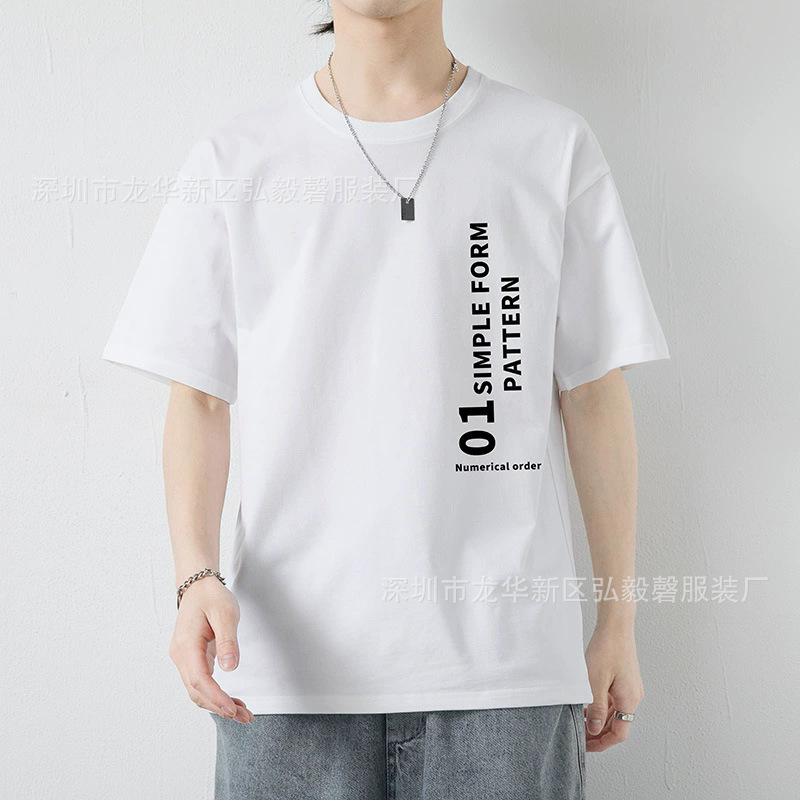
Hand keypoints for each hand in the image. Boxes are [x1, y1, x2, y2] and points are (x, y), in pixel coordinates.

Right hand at [168, 577, 252, 722]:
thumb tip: (230, 668)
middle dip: (220, 707)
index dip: (216, 697)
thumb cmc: (211, 597)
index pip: (199, 679)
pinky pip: (201, 682)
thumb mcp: (225, 613)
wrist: (197, 586)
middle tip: (246, 717)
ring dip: (218, 704)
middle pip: (197, 691)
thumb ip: (228, 640)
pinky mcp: (191, 659)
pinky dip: (216, 694)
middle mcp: (180, 655)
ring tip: (243, 713)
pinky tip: (232, 701)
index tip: (232, 711)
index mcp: (186, 644)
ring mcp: (184, 659)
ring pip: (198, 690)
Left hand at [583, 620, 642, 751]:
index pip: (619, 733)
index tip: (586, 746)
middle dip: (599, 733)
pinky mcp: (624, 679)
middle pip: (617, 725)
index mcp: (629, 700)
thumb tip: (594, 729)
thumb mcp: (596, 681)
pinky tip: (586, 703)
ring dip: (599, 719)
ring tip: (580, 719)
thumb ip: (596, 708)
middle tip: (580, 736)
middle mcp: (633, 696)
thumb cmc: (607, 648)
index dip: (602, 743)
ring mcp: (630, 687)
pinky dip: (601, 706)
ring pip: (614, 712)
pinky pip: (613, 700)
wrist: (616, 625)